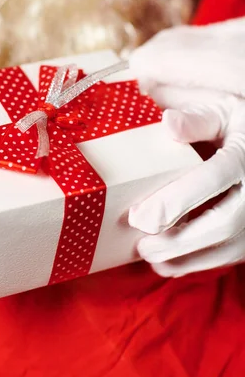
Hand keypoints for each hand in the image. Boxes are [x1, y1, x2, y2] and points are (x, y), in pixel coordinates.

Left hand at [128, 18, 244, 276]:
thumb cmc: (238, 126)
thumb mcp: (222, 112)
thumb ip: (196, 120)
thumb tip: (167, 122)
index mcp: (244, 156)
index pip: (214, 179)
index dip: (177, 200)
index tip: (142, 215)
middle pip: (222, 224)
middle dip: (178, 240)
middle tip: (141, 244)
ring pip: (226, 248)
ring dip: (184, 258)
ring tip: (147, 254)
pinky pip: (226, 257)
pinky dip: (194, 263)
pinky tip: (165, 261)